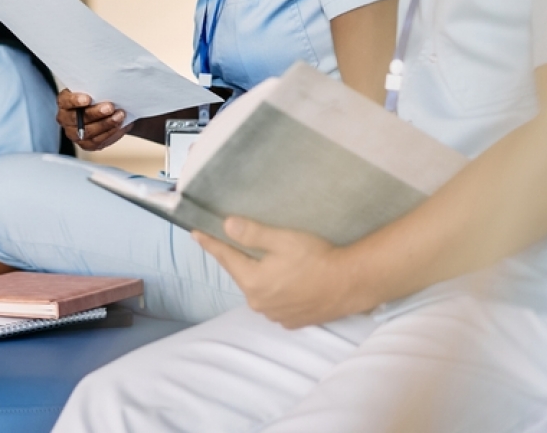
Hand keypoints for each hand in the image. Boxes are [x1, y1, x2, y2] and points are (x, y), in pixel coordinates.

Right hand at [57, 90, 126, 150]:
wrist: (100, 110)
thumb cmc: (95, 96)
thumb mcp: (92, 89)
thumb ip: (96, 90)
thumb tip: (109, 89)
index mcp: (64, 102)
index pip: (66, 101)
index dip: (76, 101)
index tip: (88, 99)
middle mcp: (65, 119)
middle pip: (78, 118)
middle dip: (96, 113)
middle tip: (110, 107)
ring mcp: (74, 134)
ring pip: (89, 132)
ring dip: (106, 124)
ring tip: (120, 116)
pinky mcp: (85, 144)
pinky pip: (97, 141)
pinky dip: (111, 133)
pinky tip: (120, 126)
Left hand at [193, 217, 371, 328]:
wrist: (351, 284)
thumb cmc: (317, 258)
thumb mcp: (283, 239)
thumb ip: (252, 233)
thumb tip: (226, 225)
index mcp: (253, 281)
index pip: (224, 257)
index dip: (210, 243)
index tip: (195, 233)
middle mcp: (259, 303)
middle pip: (241, 274)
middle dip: (238, 258)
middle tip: (236, 242)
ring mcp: (275, 315)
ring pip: (258, 289)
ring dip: (258, 275)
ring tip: (268, 261)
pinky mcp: (292, 321)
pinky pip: (274, 302)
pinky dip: (274, 290)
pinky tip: (286, 280)